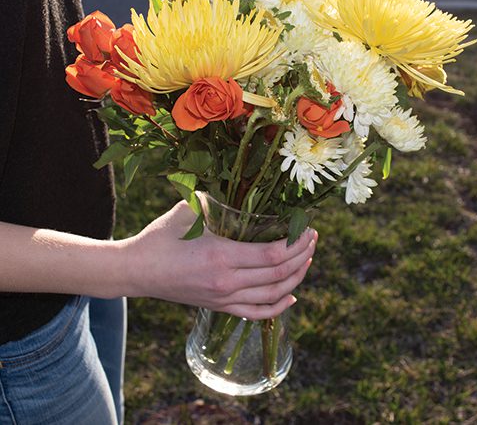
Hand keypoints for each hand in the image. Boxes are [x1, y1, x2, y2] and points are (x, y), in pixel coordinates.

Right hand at [122, 201, 316, 319]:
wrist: (136, 271)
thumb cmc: (160, 238)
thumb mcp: (187, 212)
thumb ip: (214, 200)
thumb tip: (236, 189)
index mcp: (221, 255)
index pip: (272, 255)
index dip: (296, 244)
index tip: (308, 230)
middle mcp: (227, 282)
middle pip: (278, 276)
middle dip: (302, 257)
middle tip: (312, 240)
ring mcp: (223, 299)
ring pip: (272, 296)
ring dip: (295, 279)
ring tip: (306, 261)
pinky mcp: (218, 307)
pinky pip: (255, 314)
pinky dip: (277, 308)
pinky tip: (290, 297)